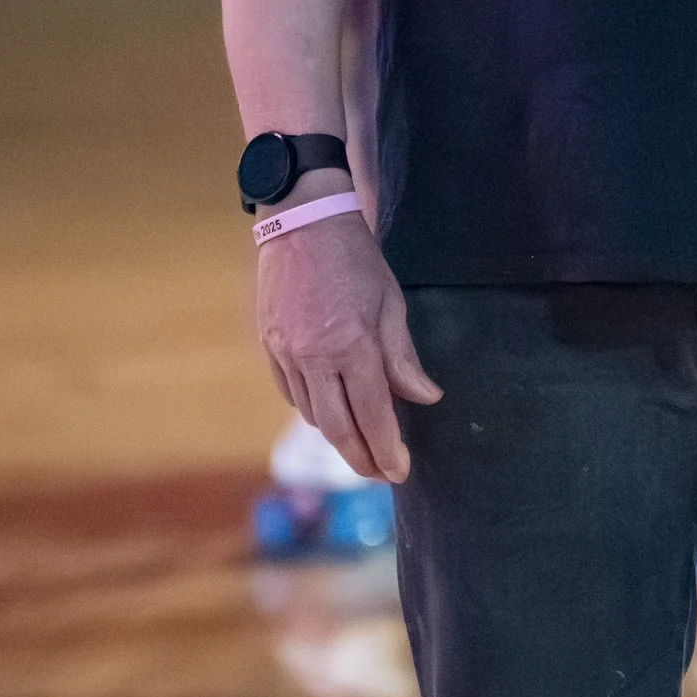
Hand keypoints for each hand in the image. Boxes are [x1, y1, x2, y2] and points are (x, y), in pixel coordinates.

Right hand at [254, 208, 441, 481]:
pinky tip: (329, 412)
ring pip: (313, 415)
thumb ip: (403, 358)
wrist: (302, 221)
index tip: (400, 471)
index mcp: (352, 347)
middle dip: (361, 458)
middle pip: (338, 428)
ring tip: (360, 447)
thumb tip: (426, 398)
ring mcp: (287, 354)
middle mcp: (315, 358)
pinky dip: (312, 410)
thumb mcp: (392, 304)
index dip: (387, 449)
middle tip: (379, 474)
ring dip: (337, 437)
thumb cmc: (356, 259)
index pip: (373, 416)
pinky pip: (290, 393)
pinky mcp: (270, 346)